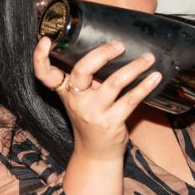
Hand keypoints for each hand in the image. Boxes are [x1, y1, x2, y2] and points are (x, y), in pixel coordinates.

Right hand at [33, 37, 161, 160]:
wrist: (96, 154)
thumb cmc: (91, 119)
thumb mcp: (81, 99)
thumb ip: (88, 80)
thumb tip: (113, 50)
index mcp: (64, 91)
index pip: (44, 74)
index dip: (40, 57)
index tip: (46, 40)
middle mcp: (75, 100)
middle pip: (82, 70)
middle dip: (102, 53)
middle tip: (120, 45)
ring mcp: (92, 112)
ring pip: (114, 83)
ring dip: (134, 68)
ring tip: (148, 58)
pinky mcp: (110, 122)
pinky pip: (131, 99)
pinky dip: (145, 86)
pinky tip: (155, 77)